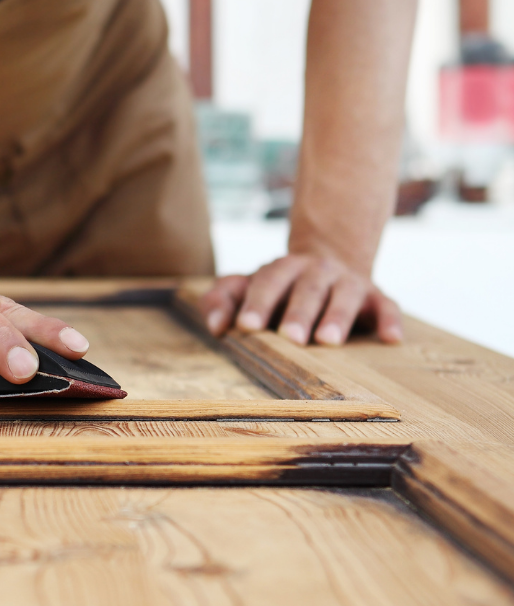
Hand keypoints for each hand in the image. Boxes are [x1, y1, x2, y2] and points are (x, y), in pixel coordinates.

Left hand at [199, 253, 401, 345]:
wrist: (328, 264)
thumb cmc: (278, 288)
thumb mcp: (247, 288)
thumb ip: (223, 299)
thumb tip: (215, 326)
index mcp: (283, 268)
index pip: (268, 282)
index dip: (257, 303)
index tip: (247, 325)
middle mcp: (317, 271)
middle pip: (307, 289)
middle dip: (298, 313)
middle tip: (289, 338)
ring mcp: (348, 283)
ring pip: (345, 296)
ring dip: (337, 317)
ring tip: (328, 341)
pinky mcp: (376, 297)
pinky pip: (387, 306)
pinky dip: (390, 321)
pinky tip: (391, 338)